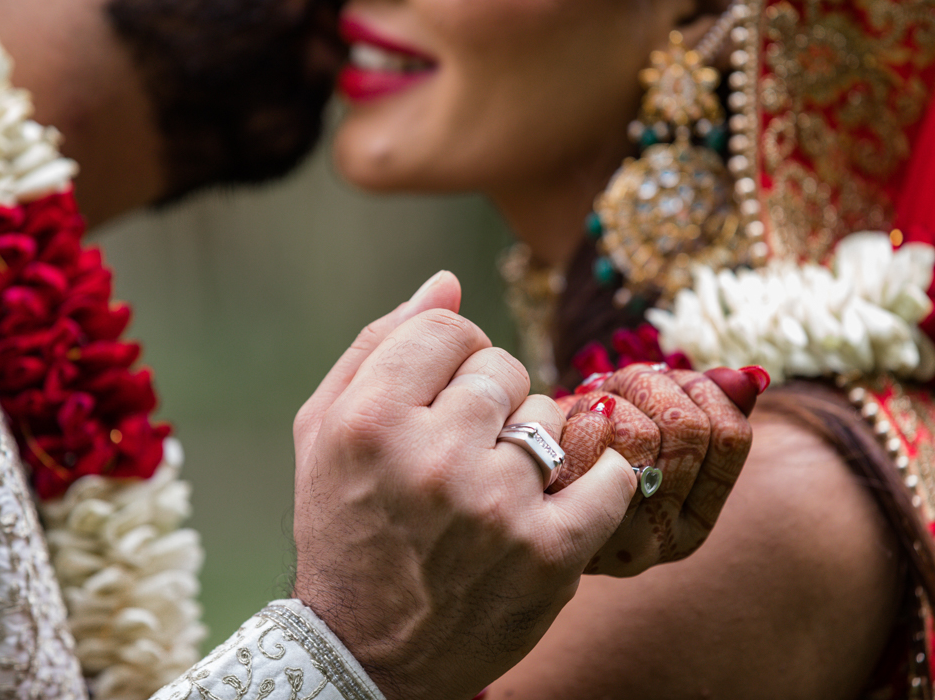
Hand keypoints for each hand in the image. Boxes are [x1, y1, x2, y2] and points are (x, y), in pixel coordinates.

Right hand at [291, 271, 637, 699]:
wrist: (365, 652)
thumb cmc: (344, 530)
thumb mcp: (324, 433)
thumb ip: (378, 346)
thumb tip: (446, 282)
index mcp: (370, 421)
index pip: (448, 328)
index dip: (451, 355)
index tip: (445, 393)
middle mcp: (432, 458)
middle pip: (502, 367)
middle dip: (489, 399)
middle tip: (466, 448)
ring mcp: (496, 507)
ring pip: (552, 416)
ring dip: (533, 444)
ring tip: (497, 486)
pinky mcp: (549, 553)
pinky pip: (610, 477)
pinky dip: (598, 483)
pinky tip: (561, 499)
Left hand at [550, 363, 763, 575]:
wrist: (517, 499)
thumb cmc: (595, 454)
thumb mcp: (658, 434)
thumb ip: (709, 409)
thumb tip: (751, 378)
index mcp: (693, 523)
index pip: (730, 438)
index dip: (705, 393)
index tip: (680, 383)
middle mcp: (656, 538)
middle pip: (687, 428)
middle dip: (657, 385)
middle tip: (632, 383)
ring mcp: (608, 530)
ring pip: (639, 430)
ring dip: (617, 395)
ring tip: (601, 400)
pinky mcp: (557, 510)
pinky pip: (587, 436)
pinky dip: (579, 411)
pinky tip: (569, 421)